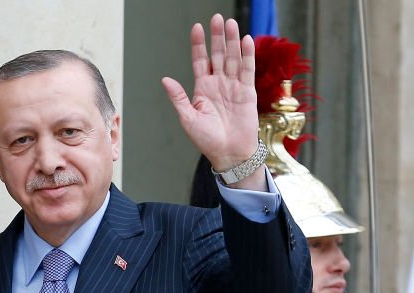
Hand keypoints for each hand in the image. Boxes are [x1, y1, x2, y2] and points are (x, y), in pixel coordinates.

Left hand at [161, 14, 263, 188]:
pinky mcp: (248, 92)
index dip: (199, 44)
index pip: (200, 61)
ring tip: (231, 23)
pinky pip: (247, 70)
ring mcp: (234, 86)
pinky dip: (247, 55)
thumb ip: (178, 98)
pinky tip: (246, 40)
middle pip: (218, 55)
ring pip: (232, 58)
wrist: (229, 154)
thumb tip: (165, 79)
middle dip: (217, 37)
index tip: (196, 27)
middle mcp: (218, 84)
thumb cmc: (207, 140)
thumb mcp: (188, 118)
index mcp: (202, 89)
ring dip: (232, 41)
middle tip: (217, 18)